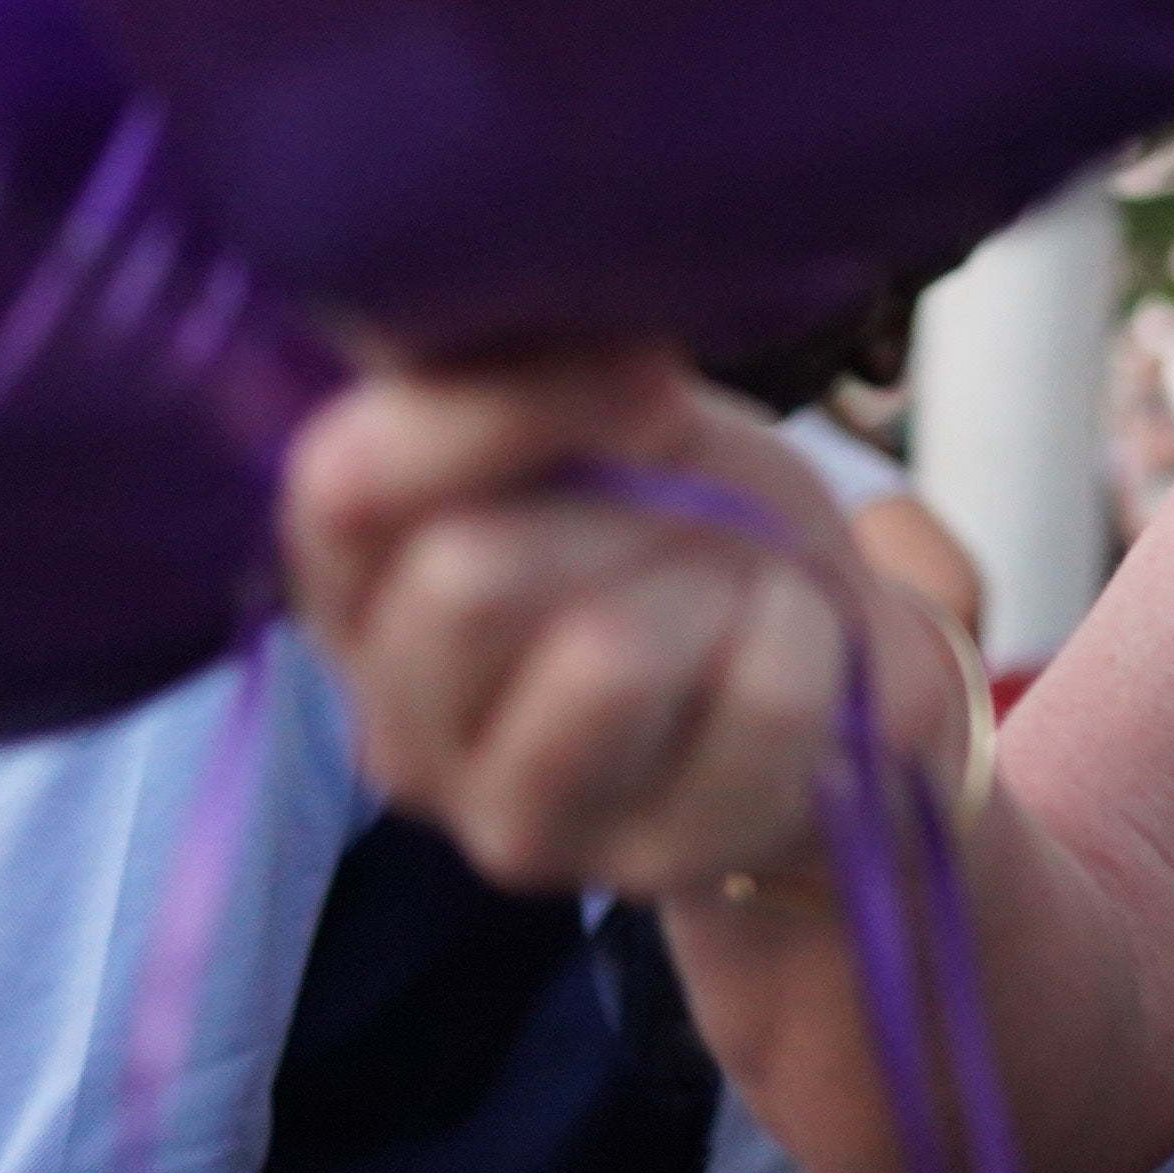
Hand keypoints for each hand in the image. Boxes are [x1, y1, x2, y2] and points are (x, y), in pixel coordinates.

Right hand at [282, 343, 964, 897]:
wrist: (831, 658)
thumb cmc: (689, 522)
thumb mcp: (604, 413)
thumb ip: (519, 366)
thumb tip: (497, 308)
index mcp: (355, 590)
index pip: (343, 485)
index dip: (501, 407)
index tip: (645, 378)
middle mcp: (396, 727)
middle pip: (468, 579)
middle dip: (624, 510)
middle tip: (689, 513)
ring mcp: (513, 822)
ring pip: (606, 655)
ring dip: (713, 577)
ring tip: (736, 588)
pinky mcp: (647, 864)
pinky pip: (758, 698)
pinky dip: (809, 636)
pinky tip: (795, 653)